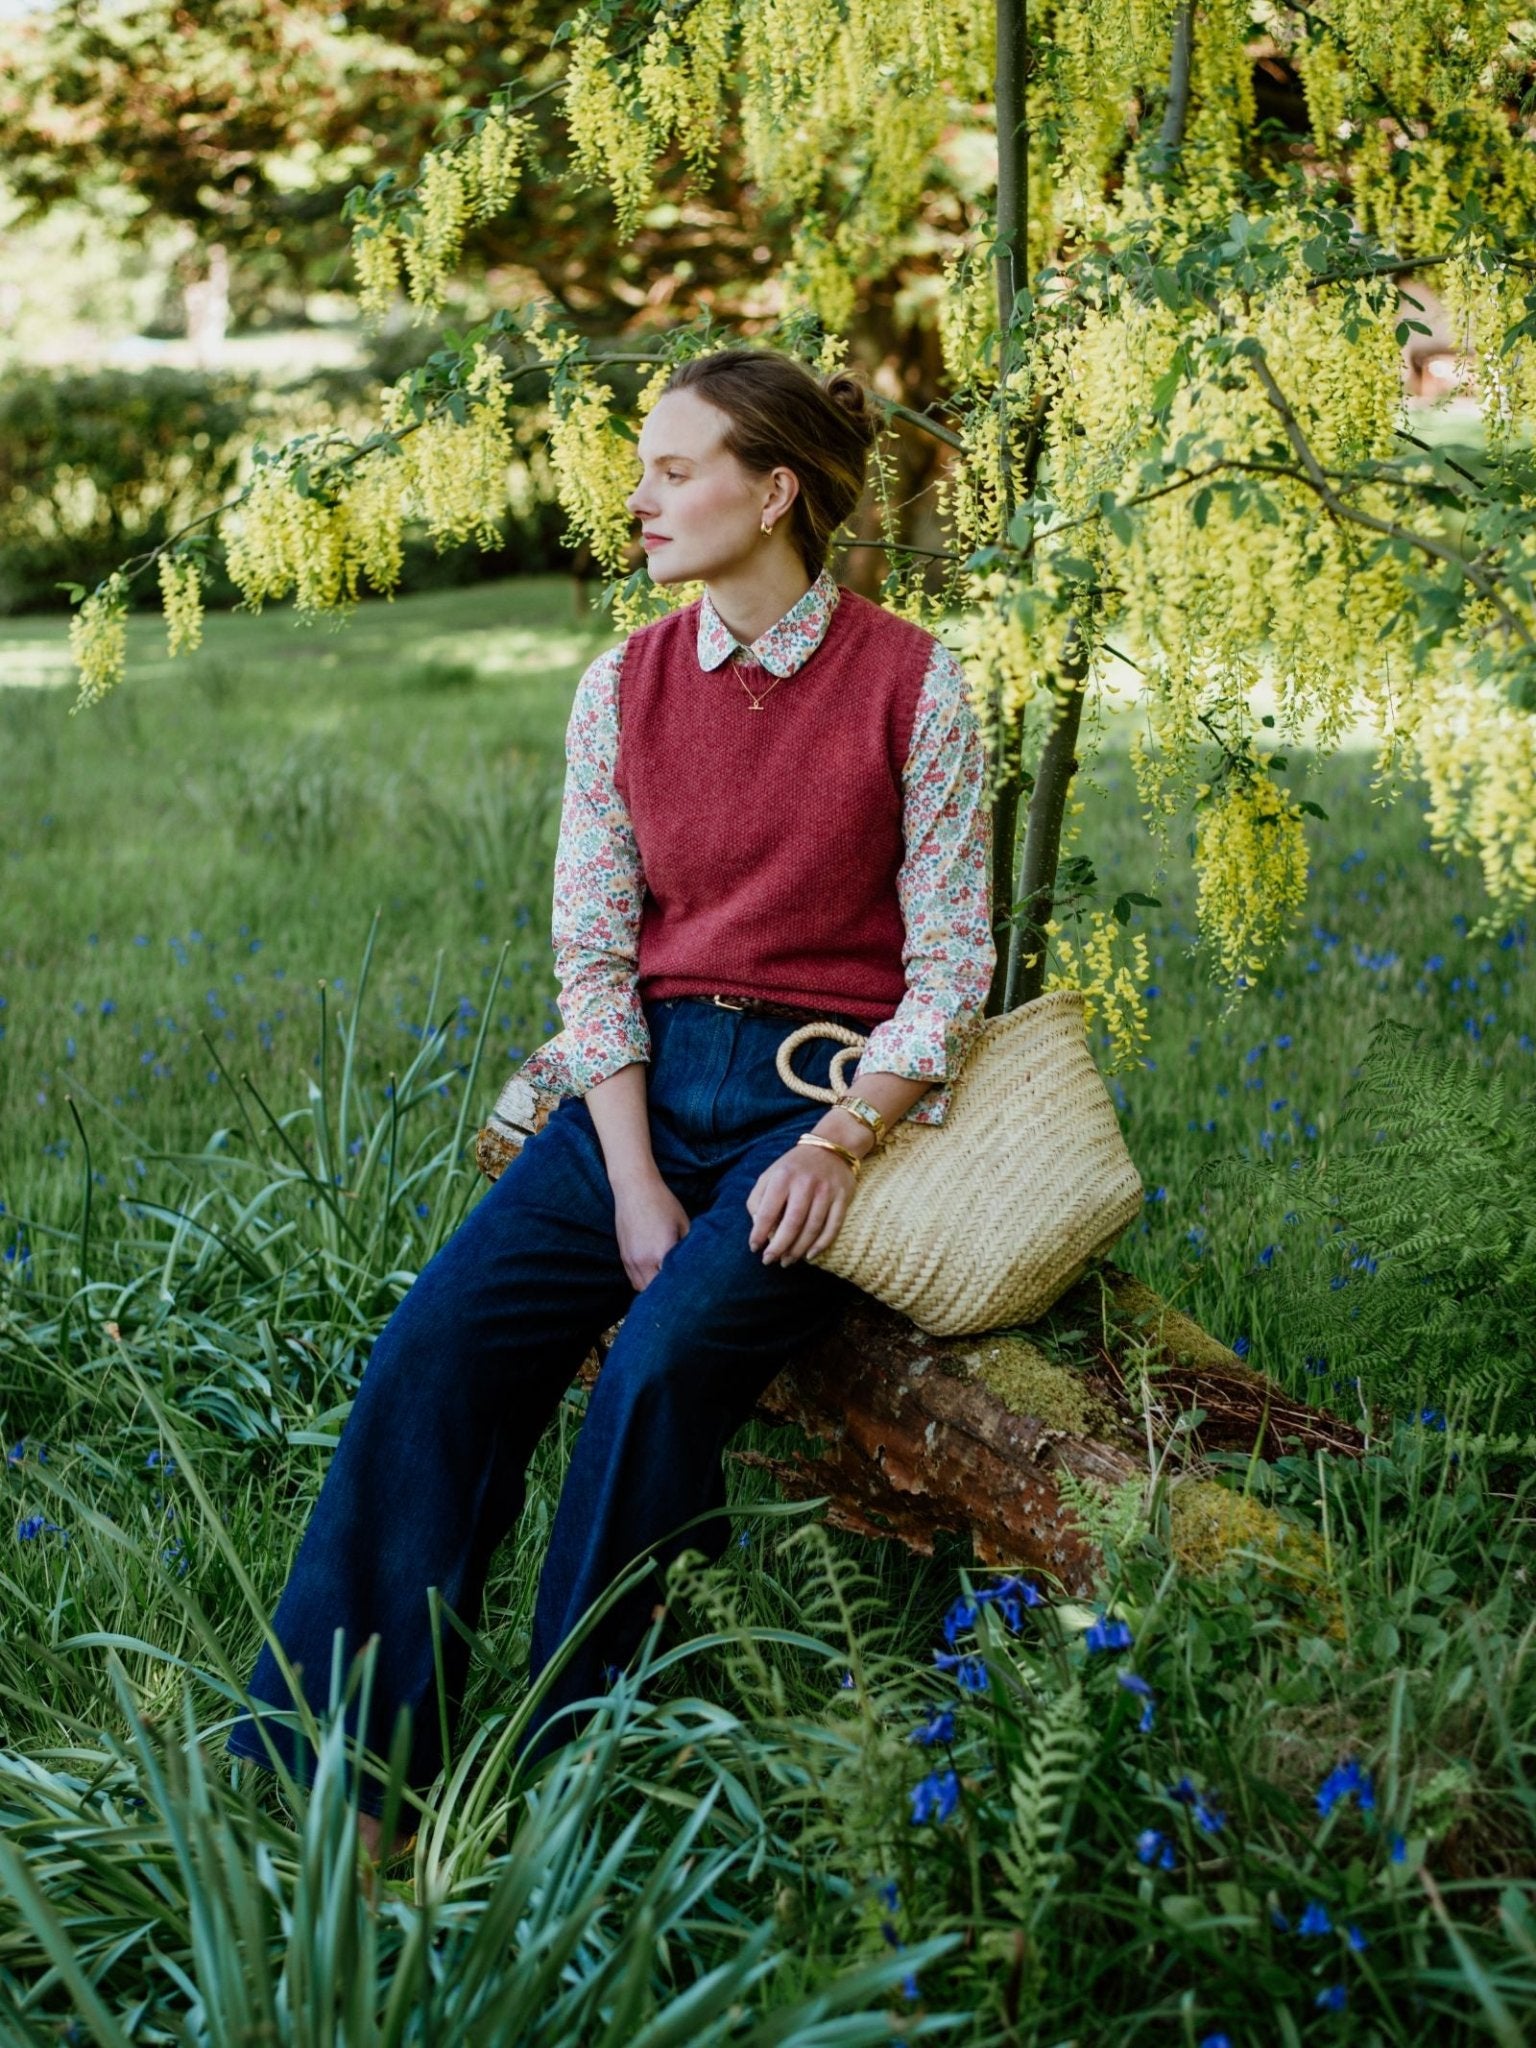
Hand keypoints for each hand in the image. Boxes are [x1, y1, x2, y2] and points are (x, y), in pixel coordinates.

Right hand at [612, 1175, 690, 1290]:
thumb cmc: (663, 1203)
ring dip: (653, 1289)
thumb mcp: (684, 1224)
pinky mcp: (623, 1256)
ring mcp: (630, 1259)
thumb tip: (698, 1264)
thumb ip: (689, 1247)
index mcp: (660, 1253)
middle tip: (681, 1292)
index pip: (671, 1284)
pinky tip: (654, 1275)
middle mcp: (642, 1260)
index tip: (691, 1292)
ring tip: (667, 1285)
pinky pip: (633, 1279)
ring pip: (641, 1288)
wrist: (635, 1188)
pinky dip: (643, 1281)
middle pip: (654, 1292)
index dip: (681, 1290)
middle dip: (667, 1293)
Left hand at [746, 1140, 856, 1265]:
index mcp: (783, 1177)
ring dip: (798, 1250)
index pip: (768, 1211)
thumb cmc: (794, 1167)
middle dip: (779, 1247)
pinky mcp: (843, 1197)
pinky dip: (821, 1244)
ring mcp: (826, 1191)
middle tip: (770, 1261)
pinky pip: (833, 1226)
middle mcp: (805, 1184)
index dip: (759, 1233)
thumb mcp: (770, 1174)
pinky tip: (810, 1255)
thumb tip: (759, 1228)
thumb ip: (758, 1199)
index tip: (754, 1248)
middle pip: (792, 1224)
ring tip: (787, 1261)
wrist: (831, 1147)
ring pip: (812, 1228)